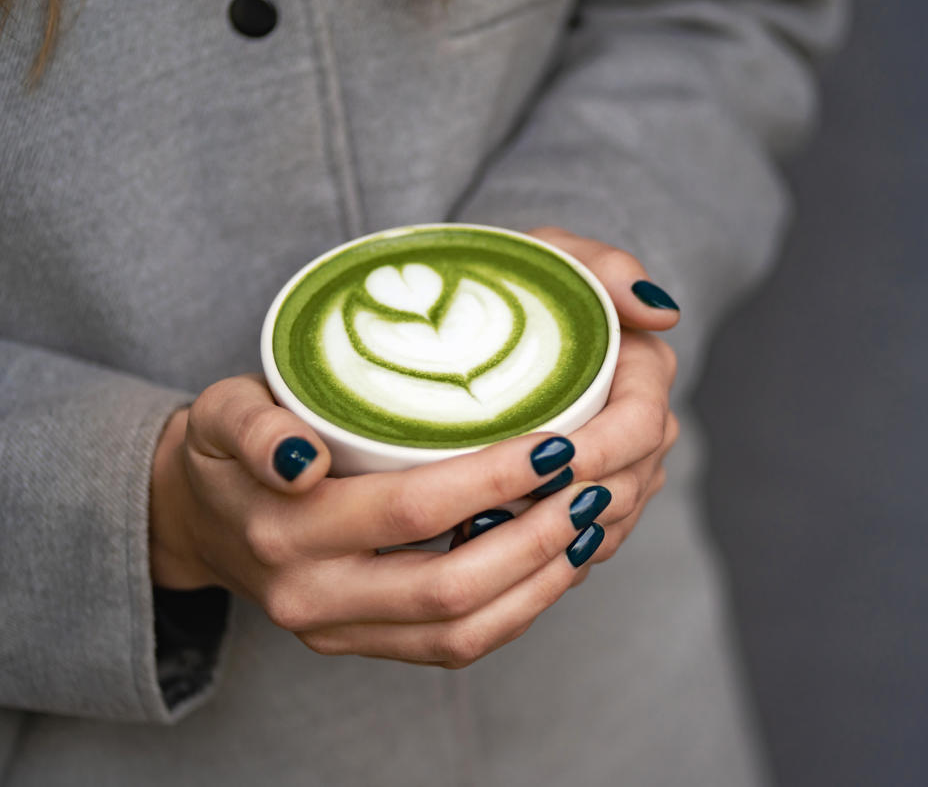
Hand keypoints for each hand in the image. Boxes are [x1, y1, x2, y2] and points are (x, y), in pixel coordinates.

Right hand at [147, 228, 680, 664]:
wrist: (201, 520)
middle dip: (534, 538)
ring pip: (461, 631)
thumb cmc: (227, 450)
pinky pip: (453, 648)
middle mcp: (313, 596)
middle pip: (449, 586)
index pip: (411, 509)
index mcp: (287, 532)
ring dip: (537, 584)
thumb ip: (257, 427)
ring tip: (586, 528)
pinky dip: (515, 611)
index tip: (556, 444)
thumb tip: (301, 460)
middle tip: (590, 488)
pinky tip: (553, 565)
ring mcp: (342, 631)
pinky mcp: (365, 646)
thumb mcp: (224, 414)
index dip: (493, 479)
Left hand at [522, 227, 680, 585]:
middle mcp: (647, 428)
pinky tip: (501, 553)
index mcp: (646, 371)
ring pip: (605, 525)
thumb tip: (662, 313)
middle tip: (498, 510)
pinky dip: (549, 553)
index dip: (595, 452)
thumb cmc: (526, 280)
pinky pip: (584, 546)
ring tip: (493, 537)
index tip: (542, 461)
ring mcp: (627, 472)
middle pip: (623, 486)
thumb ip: (607, 268)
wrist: (500, 318)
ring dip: (556, 537)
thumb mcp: (556, 255)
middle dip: (568, 503)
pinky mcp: (597, 505)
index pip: (638, 427)